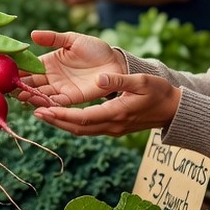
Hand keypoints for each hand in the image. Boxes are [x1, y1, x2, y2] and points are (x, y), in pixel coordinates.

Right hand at [15, 30, 124, 105]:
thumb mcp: (72, 39)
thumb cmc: (94, 48)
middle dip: (19, 85)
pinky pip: (56, 101)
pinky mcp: (71, 97)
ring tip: (19, 96)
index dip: (18, 68)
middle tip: (7, 87)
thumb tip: (32, 34)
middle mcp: (51, 76)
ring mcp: (60, 88)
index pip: (29, 66)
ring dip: (30, 95)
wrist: (115, 62)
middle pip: (31, 82)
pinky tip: (36, 103)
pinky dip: (46, 103)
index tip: (4, 70)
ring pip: (40, 93)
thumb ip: (53, 38)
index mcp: (49, 61)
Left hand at [32, 71, 181, 137]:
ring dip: (61, 123)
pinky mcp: (113, 128)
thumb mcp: (142, 81)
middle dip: (55, 121)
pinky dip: (72, 122)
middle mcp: (112, 126)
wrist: (173, 110)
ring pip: (81, 130)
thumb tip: (100, 78)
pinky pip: (88, 128)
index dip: (62, 115)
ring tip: (42, 113)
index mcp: (117, 113)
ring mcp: (112, 129)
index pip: (83, 118)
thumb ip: (120, 80)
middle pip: (77, 128)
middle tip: (35, 113)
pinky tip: (61, 114)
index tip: (44, 110)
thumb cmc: (159, 92)